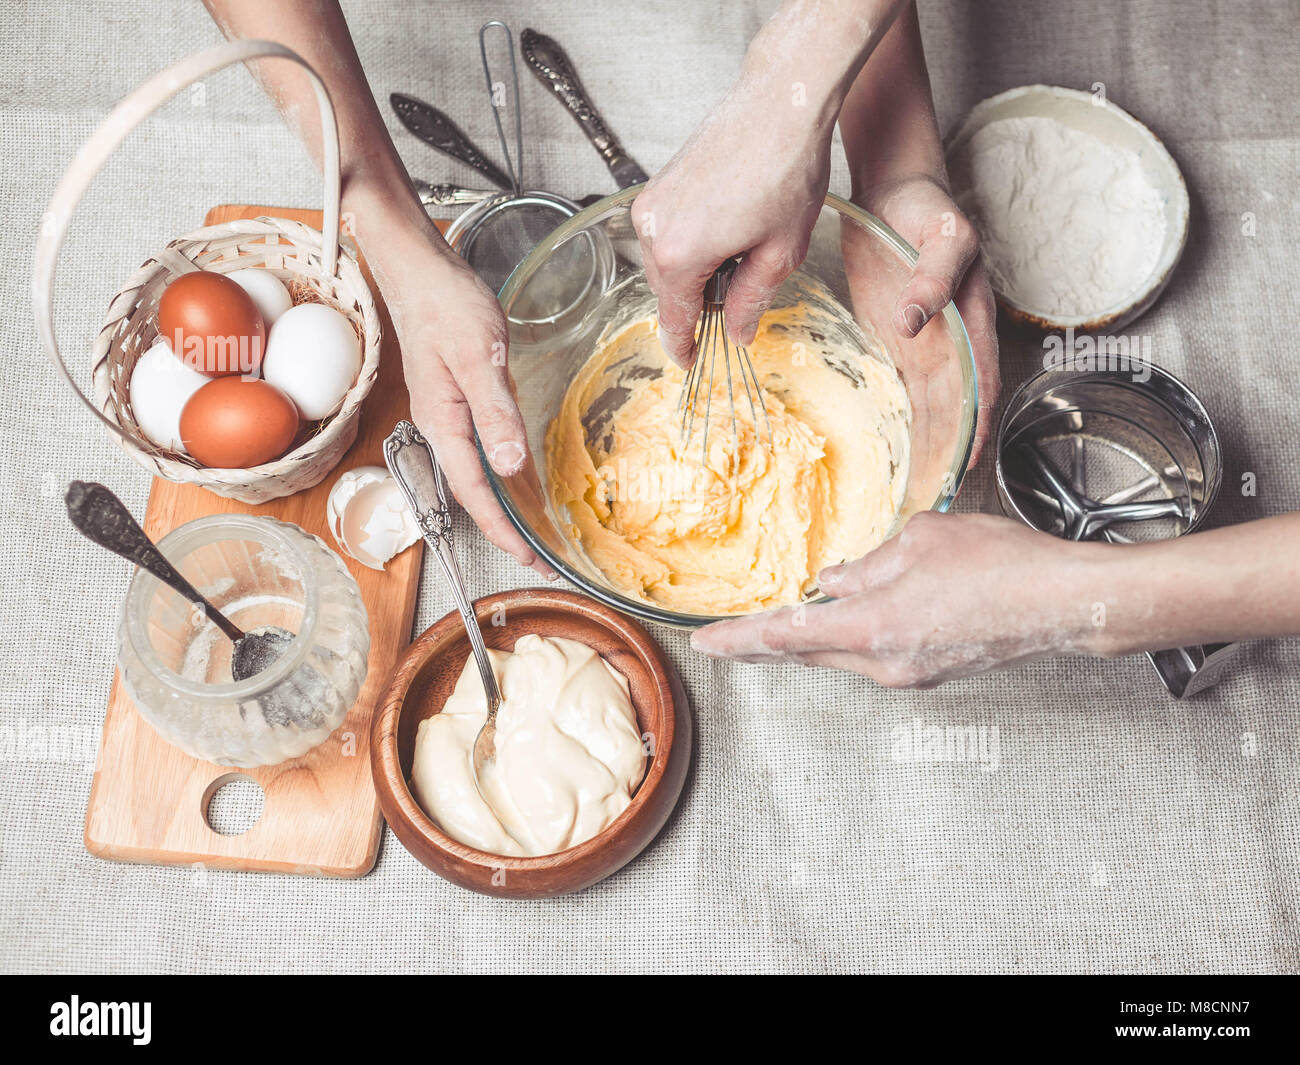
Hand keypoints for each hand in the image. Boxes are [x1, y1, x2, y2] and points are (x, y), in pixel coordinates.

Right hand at [373, 232, 554, 577]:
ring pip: (475, 475)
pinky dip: (500, 474)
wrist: (420, 269)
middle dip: (504, 528)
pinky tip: (519, 476)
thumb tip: (509, 466)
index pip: (473, 493)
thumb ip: (495, 413)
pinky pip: (478, 450)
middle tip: (540, 555)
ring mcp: (447, 415)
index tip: (529, 557)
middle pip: (472, 493)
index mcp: (442, 424)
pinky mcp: (456, 400)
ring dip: (503, 505)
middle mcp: (440, 427)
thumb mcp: (478, 358)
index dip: (502, 529)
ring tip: (534, 529)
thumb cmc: (446, 305)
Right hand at [632, 84, 833, 366]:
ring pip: (667, 261)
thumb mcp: (780, 253)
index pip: (675, 319)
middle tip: (739, 295)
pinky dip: (693, 241)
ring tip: (744, 246)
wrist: (779, 104)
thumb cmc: (785, 171)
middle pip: (669, 290)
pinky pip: (667, 232)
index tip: (691, 362)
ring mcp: (652, 203)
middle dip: (699, 301)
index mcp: (680, 256)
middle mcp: (653, 230)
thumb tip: (737, 333)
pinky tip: (730, 225)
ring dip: (698, 268)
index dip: (685, 347)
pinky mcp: (658, 184)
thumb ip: (751, 301)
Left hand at [690, 512, 1097, 686]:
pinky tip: (839, 623)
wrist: (1064, 603)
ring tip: (769, 631)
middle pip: (804, 655)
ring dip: (802, 643)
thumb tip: (833, 579)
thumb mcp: (920, 541)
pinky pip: (868, 657)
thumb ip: (865, 564)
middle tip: (722, 643)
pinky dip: (842, 642)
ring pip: (836, 658)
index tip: (707, 645)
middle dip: (760, 647)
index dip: (740, 640)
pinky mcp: (928, 673)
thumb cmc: (1002, 565)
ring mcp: (907, 675)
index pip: (786, 636)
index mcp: (873, 627)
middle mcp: (884, 663)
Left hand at [857, 174, 999, 463]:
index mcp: (973, 317)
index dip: (976, 421)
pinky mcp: (894, 336)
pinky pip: (899, 383)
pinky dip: (898, 413)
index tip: (966, 458)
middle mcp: (951, 336)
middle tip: (934, 487)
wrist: (892, 188)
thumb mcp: (941, 234)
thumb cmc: (926, 205)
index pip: (980, 381)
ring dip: (923, 437)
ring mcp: (923, 339)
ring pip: (927, 400)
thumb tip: (916, 322)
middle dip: (947, 444)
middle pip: (954, 402)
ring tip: (913, 479)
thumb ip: (933, 277)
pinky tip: (889, 442)